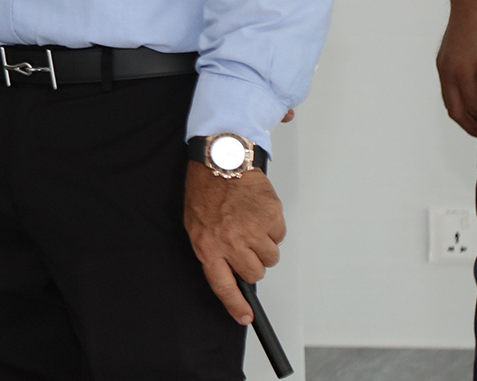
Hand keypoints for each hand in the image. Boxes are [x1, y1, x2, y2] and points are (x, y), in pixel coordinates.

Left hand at [183, 164, 283, 325]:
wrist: (221, 160)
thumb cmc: (206, 190)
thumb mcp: (197, 224)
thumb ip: (212, 250)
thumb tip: (229, 273)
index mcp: (208, 245)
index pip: (223, 285)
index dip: (235, 304)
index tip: (245, 316)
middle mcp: (230, 241)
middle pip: (255, 274)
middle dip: (253, 263)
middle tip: (244, 243)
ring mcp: (252, 229)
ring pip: (270, 257)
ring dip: (264, 244)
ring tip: (249, 222)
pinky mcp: (271, 217)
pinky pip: (280, 236)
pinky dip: (272, 227)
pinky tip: (258, 212)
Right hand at [437, 2, 476, 137]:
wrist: (468, 5)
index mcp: (463, 73)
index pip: (475, 108)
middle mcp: (448, 72)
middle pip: (456, 111)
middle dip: (471, 127)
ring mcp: (442, 67)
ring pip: (449, 103)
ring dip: (463, 117)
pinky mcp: (442, 63)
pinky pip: (448, 91)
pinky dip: (459, 103)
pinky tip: (472, 106)